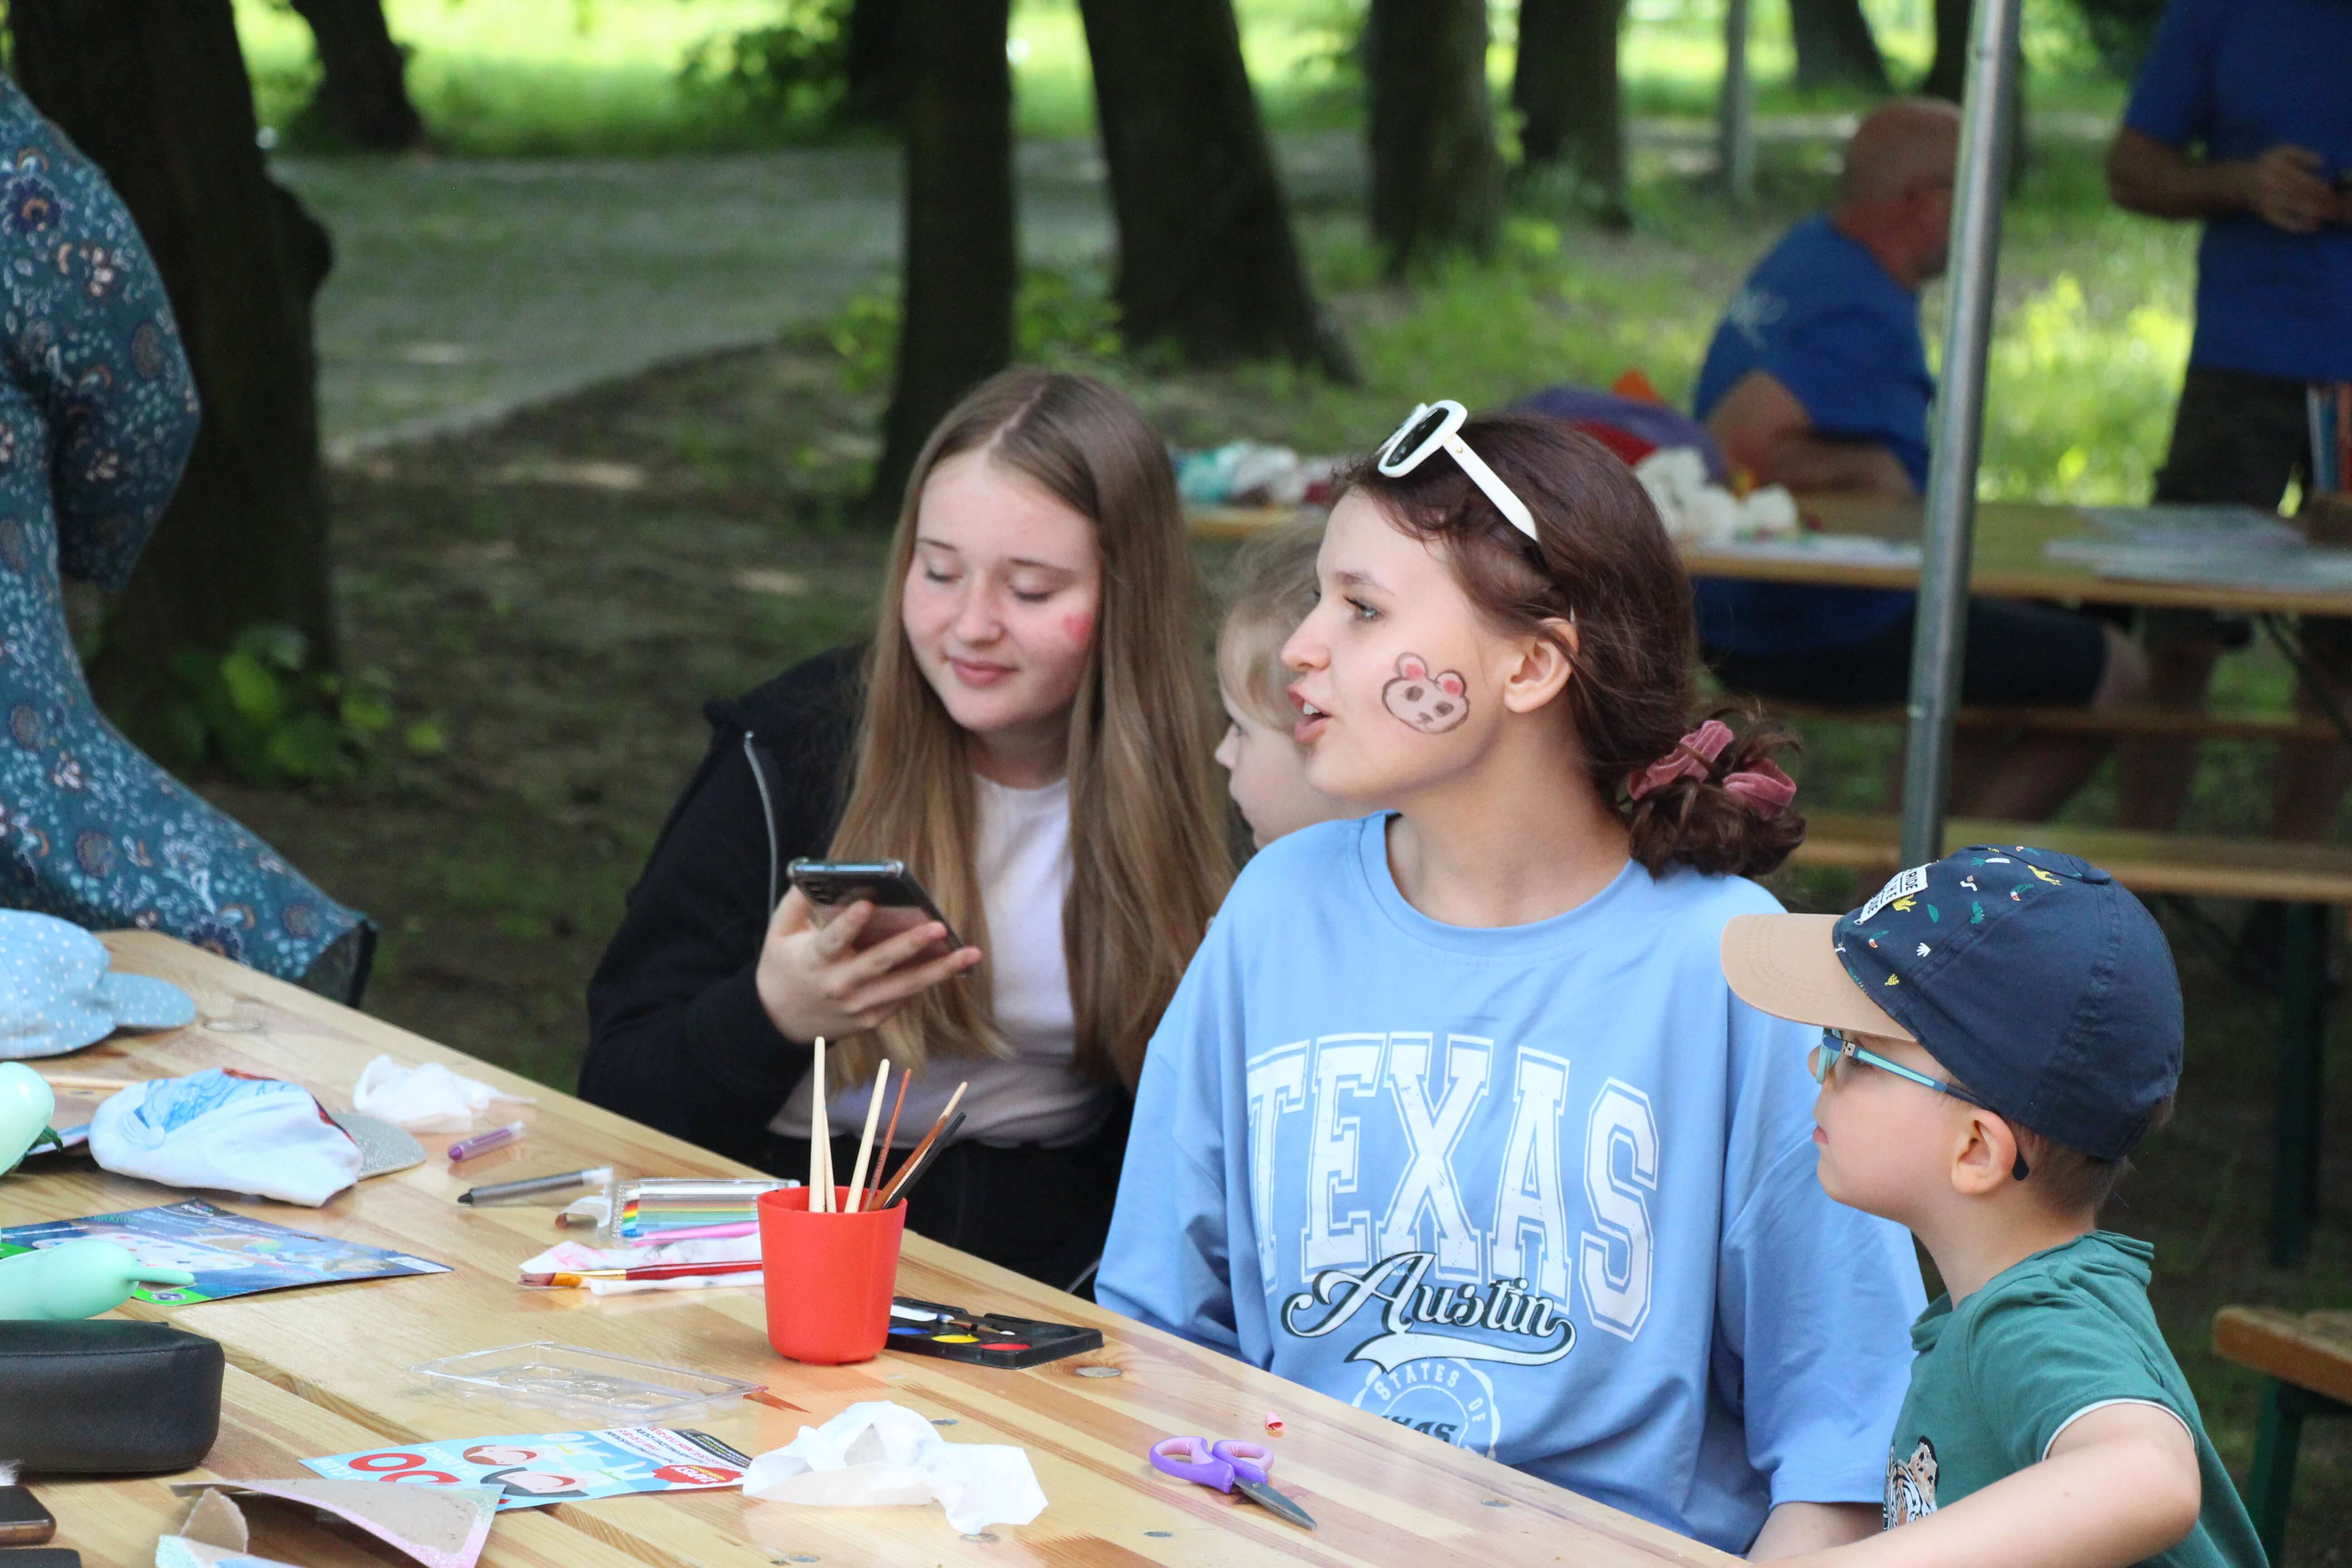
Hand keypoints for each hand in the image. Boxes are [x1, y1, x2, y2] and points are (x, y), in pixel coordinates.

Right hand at [753, 888, 981, 1042]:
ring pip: (903, 987)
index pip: (833, 940)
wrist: (779, 1022)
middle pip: (878, 964)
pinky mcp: (871, 1019)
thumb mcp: (779, 933)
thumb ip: (796, 902)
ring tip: (970, 954)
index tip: (867, 903)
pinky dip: (926, 981)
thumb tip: (812, 871)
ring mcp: (857, 1006)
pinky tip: (952, 965)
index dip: (849, 923)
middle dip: (910, 945)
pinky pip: (903, 998)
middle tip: (939, 927)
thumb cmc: (783, 967)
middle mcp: (838, 985)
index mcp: (813, 960)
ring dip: (939, 971)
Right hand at [2243, 144, 2343, 233]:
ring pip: (2295, 207)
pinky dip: (2300, 225)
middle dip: (2320, 200)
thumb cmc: (2267, 165)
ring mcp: (2267, 201)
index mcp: (2276, 167)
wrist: (2240, 182)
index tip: (2332, 191)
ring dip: (2315, 212)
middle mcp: (2270, 185)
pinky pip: (2284, 222)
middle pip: (2301, 194)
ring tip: (2330, 214)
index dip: (2318, 186)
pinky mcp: (2266, 215)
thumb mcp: (2282, 151)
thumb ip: (2302, 154)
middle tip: (2336, 205)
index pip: (2302, 179)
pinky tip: (2314, 226)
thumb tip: (2322, 164)